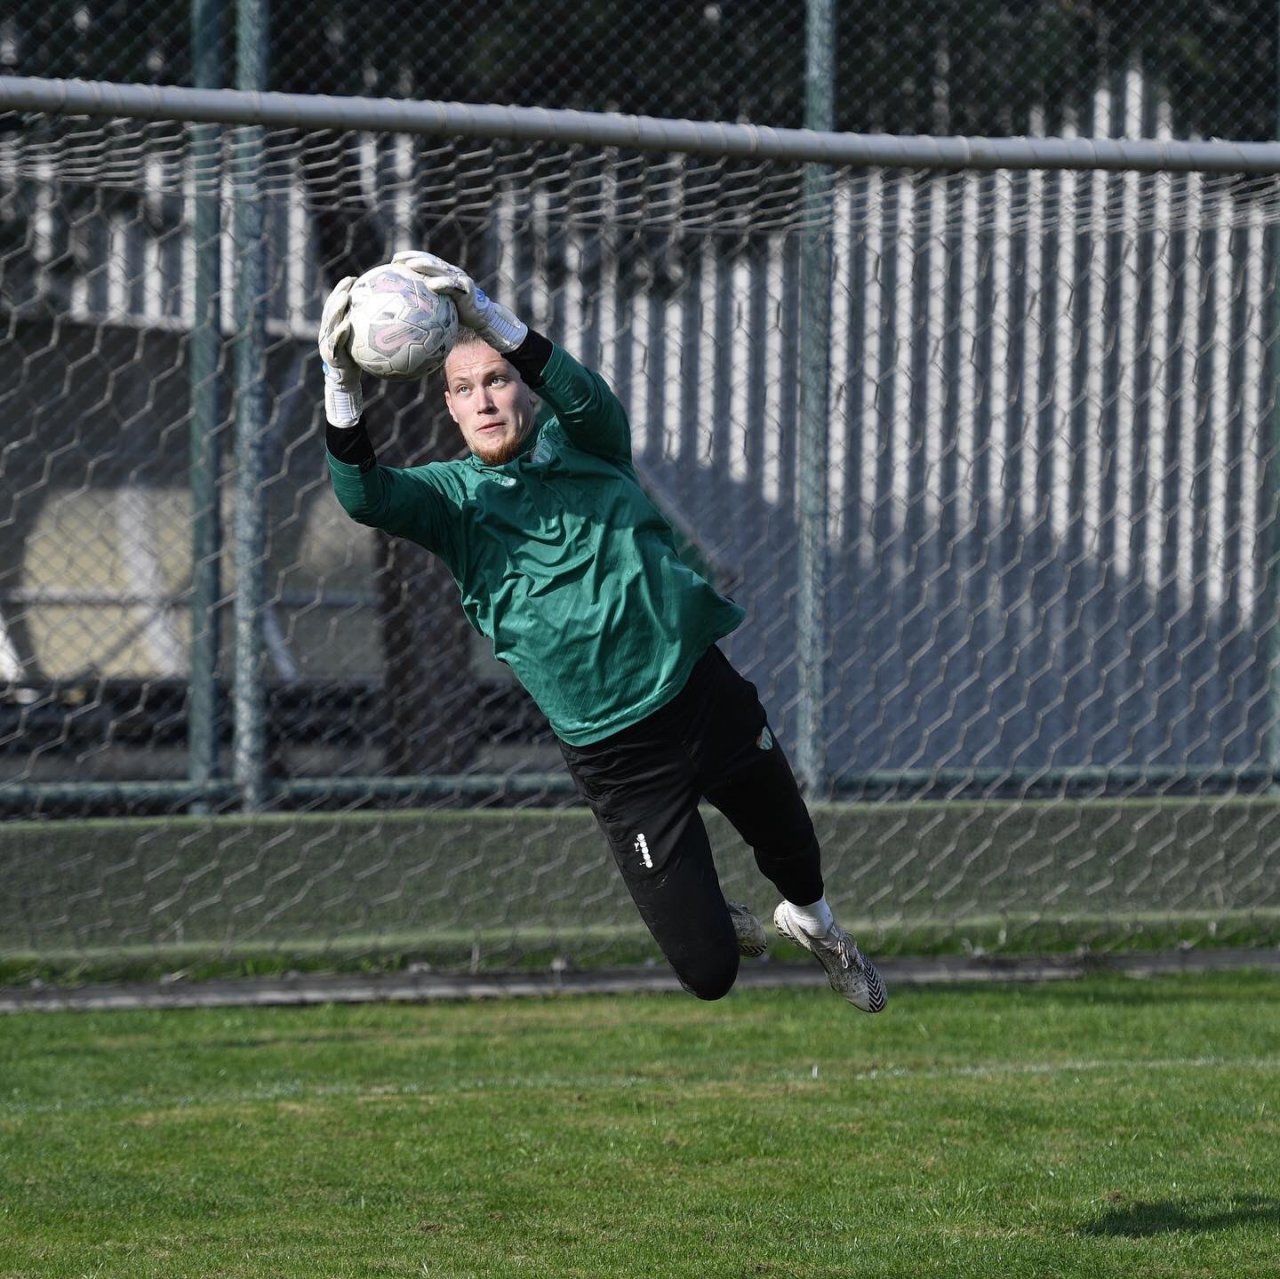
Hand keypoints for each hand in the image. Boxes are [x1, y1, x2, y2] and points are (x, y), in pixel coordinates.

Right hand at [318, 276, 363, 427]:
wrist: (346, 383)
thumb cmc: (360, 363)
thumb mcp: (368, 345)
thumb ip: (376, 331)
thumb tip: (401, 320)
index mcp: (336, 326)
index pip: (338, 304)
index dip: (343, 289)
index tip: (354, 279)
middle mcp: (328, 331)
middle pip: (332, 309)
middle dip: (338, 294)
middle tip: (348, 283)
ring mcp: (326, 342)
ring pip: (330, 322)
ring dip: (336, 309)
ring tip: (345, 299)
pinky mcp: (329, 355)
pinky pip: (334, 342)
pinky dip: (339, 333)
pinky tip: (346, 326)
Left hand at [391, 250, 527, 352]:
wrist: (481, 317)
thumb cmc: (458, 313)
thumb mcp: (441, 307)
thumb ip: (427, 303)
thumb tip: (406, 313)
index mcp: (444, 274)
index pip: (425, 261)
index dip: (410, 257)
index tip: (394, 260)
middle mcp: (451, 272)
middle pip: (430, 261)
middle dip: (414, 258)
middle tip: (398, 260)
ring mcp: (460, 279)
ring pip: (440, 269)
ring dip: (425, 266)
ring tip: (412, 266)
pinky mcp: (467, 288)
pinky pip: (452, 285)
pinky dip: (442, 284)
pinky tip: (431, 285)